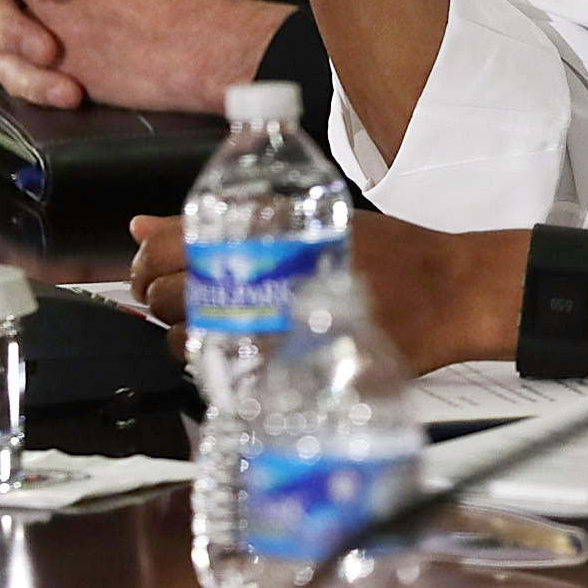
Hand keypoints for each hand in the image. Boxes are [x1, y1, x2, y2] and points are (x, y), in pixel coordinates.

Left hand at [131, 208, 533, 370]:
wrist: (446, 291)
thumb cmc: (389, 251)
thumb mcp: (310, 213)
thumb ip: (219, 221)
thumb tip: (141, 226)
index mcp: (266, 227)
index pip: (165, 248)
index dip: (147, 263)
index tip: (153, 270)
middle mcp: (262, 274)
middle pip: (166, 296)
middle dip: (162, 301)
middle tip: (189, 300)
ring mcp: (270, 324)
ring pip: (184, 340)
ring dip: (189, 335)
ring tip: (222, 328)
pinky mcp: (285, 364)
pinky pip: (221, 373)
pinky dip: (220, 364)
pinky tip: (243, 352)